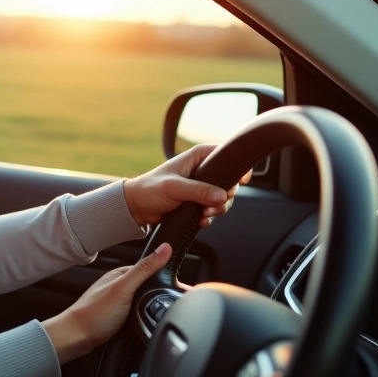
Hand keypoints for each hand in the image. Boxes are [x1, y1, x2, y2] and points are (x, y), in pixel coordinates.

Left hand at [42, 242, 172, 363]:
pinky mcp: (120, 317)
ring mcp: (120, 302)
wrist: (77, 338)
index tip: (185, 287)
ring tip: (166, 312)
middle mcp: (121, 286)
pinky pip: (140, 314)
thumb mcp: (124, 288)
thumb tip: (165, 248)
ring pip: (146, 302)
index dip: (169, 277)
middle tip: (178, 303)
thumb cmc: (95, 313)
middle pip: (150, 287)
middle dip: (163, 294)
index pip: (152, 269)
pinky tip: (151, 322)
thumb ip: (145, 269)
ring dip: (155, 307)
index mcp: (122, 274)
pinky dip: (147, 317)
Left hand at [123, 144, 250, 227]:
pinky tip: (202, 221)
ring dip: (218, 209)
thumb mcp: (174, 187)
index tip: (241, 181)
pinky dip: (210, 216)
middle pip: (229, 181)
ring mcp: (201, 187)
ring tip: (205, 215)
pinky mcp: (197, 202)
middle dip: (226, 196)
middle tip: (216, 205)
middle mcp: (202, 170)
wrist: (136, 207)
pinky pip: (213, 209)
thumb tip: (222, 196)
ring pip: (223, 198)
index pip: (225, 155)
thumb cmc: (149, 189)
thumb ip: (198, 190)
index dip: (237, 167)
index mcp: (198, 157)